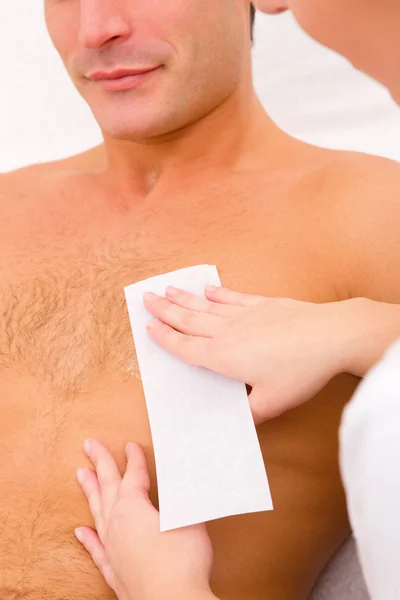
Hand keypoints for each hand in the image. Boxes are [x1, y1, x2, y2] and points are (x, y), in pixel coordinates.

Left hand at [75, 439, 215, 599]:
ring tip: (81, 475)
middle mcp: (116, 526)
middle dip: (99, 463)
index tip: (131, 445)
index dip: (134, 459)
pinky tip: (80, 531)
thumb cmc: (182, 562)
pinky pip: (96, 549)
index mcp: (132, 508)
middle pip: (106, 487)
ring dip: (90, 492)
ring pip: (97, 513)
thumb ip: (185, 493)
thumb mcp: (189, 517)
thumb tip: (188, 473)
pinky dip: (88, 539)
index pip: (132, 476)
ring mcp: (112, 549)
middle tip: (89, 444)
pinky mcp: (115, 571)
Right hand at [144, 286, 366, 422]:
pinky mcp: (263, 304)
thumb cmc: (300, 372)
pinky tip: (208, 289)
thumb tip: (240, 422)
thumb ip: (250, 413)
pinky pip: (233, 297)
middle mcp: (228, 332)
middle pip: (188, 320)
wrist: (330, 336)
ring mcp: (245, 315)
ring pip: (206, 306)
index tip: (148, 327)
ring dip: (185, 298)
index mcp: (223, 357)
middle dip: (165, 310)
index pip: (185, 347)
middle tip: (146, 298)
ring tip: (168, 289)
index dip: (165, 338)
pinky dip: (218, 293)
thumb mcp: (272, 403)